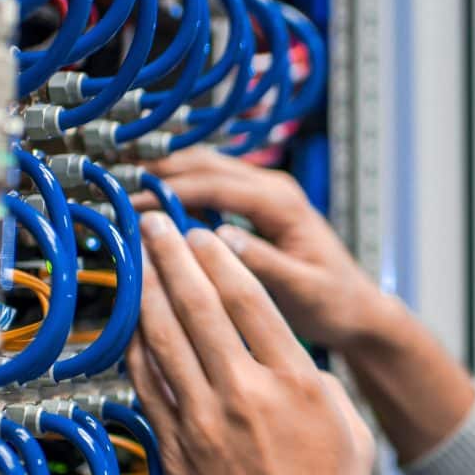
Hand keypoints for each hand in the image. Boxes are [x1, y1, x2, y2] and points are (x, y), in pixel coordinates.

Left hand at [128, 214, 376, 474]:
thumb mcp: (346, 428)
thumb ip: (313, 382)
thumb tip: (285, 357)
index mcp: (295, 381)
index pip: (250, 299)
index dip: (220, 259)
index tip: (203, 235)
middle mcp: (246, 394)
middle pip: (200, 306)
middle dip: (173, 257)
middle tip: (155, 225)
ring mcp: (205, 423)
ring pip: (165, 340)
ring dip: (147, 292)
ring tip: (135, 260)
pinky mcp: (177, 452)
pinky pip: (148, 387)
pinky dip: (136, 350)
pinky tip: (130, 326)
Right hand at [136, 147, 387, 349]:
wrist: (358, 308)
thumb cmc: (336, 302)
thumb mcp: (303, 289)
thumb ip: (264, 263)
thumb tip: (220, 240)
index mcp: (283, 203)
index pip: (216, 184)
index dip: (171, 190)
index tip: (133, 202)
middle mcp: (274, 189)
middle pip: (206, 165)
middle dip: (160, 172)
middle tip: (116, 187)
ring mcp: (266, 195)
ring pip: (206, 170)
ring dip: (166, 176)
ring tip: (124, 190)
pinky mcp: (257, 208)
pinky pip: (212, 189)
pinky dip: (181, 190)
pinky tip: (154, 206)